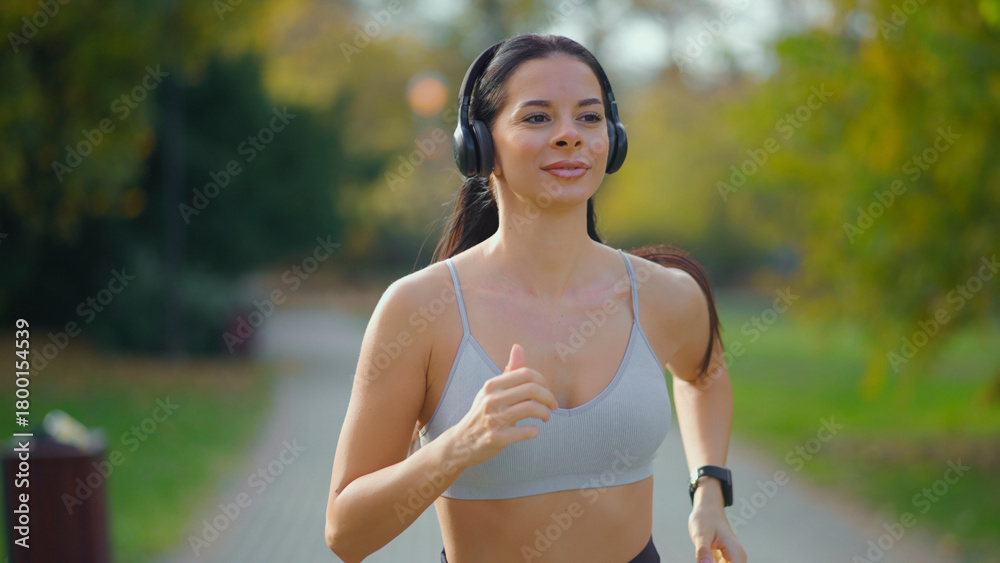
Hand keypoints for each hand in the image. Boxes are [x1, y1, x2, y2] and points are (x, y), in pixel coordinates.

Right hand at [449, 343, 557, 467]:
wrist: (462, 442)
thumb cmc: (483, 413)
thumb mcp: (492, 391)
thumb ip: (509, 372)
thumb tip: (518, 347)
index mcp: (492, 385)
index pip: (526, 373)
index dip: (542, 381)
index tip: (546, 391)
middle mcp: (491, 399)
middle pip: (531, 389)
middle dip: (548, 397)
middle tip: (552, 405)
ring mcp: (493, 419)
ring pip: (530, 408)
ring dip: (544, 413)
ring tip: (545, 417)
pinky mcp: (496, 438)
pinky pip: (525, 432)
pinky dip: (534, 430)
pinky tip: (533, 430)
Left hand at [689, 503, 745, 562]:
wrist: (708, 509)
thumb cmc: (706, 518)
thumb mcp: (701, 533)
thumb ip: (703, 551)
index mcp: (735, 552)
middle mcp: (738, 558)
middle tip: (704, 559)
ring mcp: (733, 560)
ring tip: (704, 556)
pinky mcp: (726, 560)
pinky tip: (705, 560)